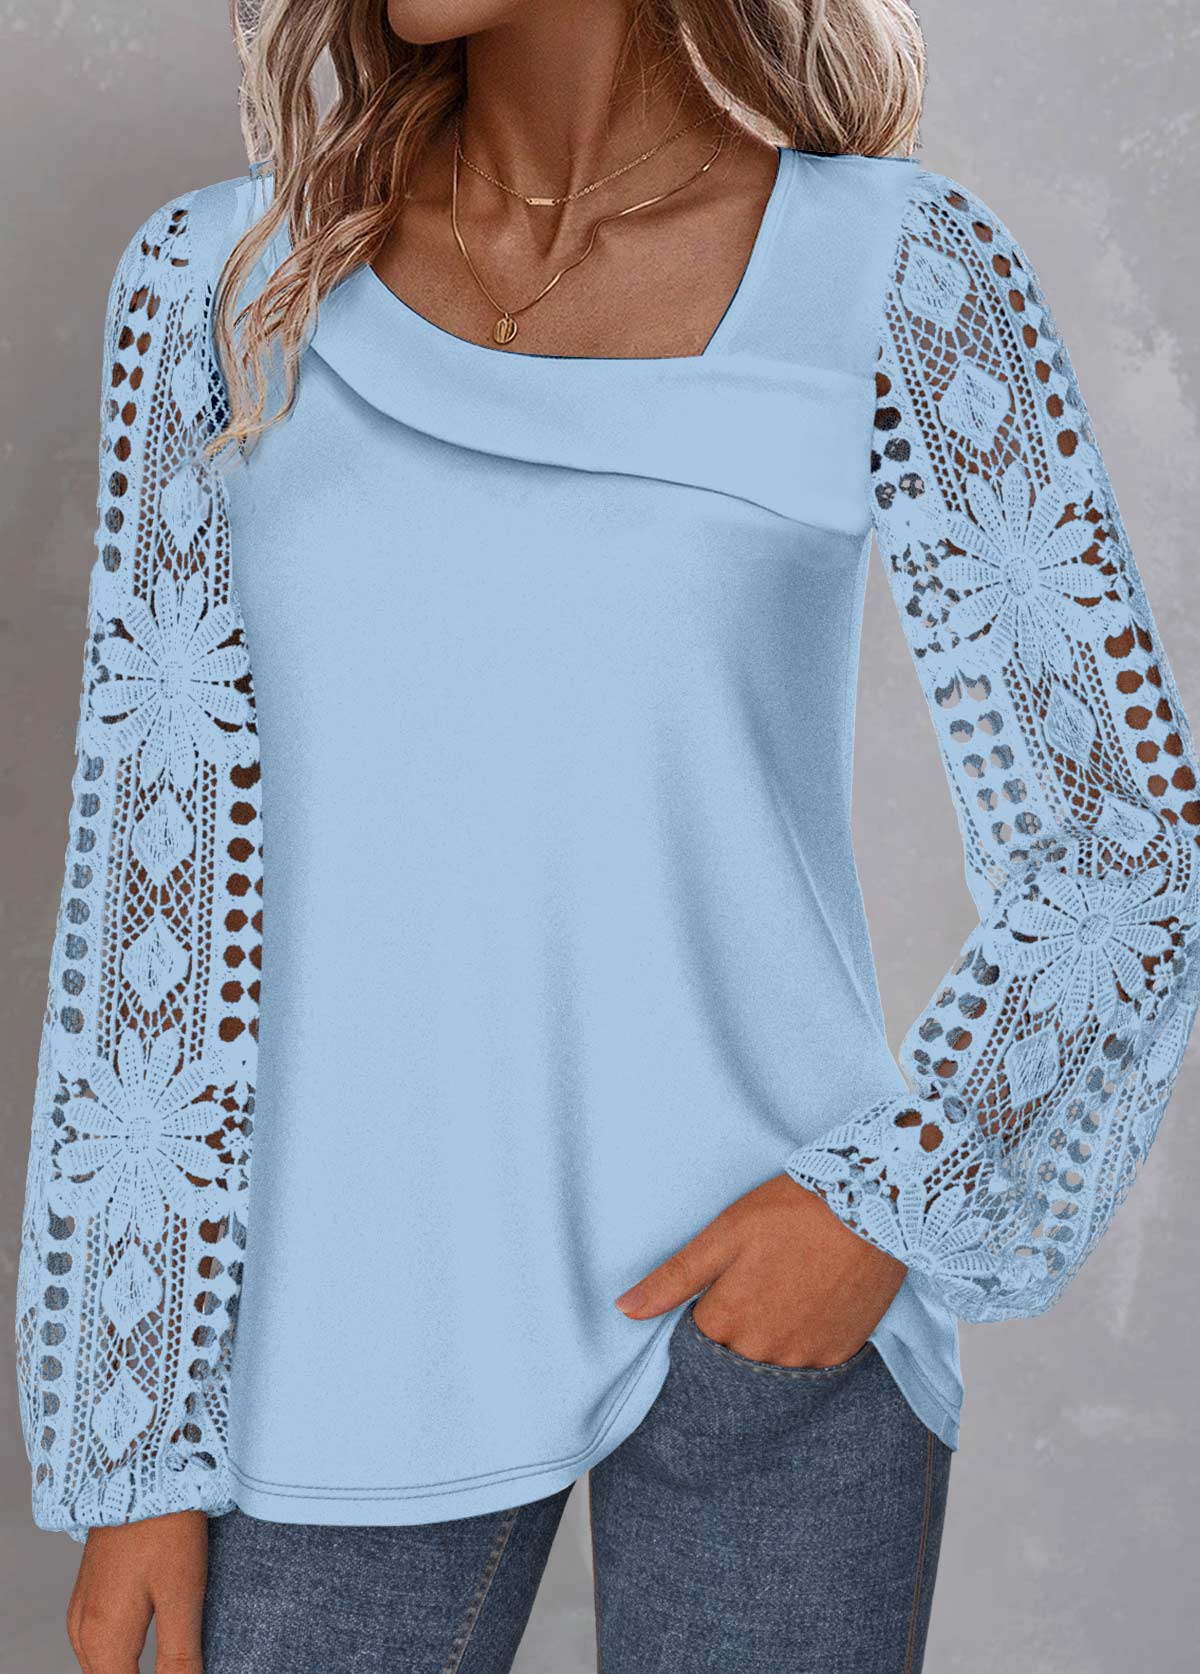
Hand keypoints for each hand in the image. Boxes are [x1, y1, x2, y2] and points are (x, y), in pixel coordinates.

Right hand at [67, 1509, 207, 1672]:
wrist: (138, 1467)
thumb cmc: (165, 1527)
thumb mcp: (182, 1595)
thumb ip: (179, 1657)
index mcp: (103, 1640)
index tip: (182, 1672)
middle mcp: (82, 1632)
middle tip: (183, 1666)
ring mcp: (81, 1611)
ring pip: (104, 1666)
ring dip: (132, 1671)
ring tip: (172, 1663)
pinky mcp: (90, 1593)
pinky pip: (101, 1642)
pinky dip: (123, 1655)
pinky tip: (149, 1647)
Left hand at [614, 1173, 907, 1366]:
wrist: (873, 1205)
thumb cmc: (793, 1211)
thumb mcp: (724, 1233)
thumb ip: (674, 1278)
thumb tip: (625, 1310)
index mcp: (729, 1321)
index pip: (693, 1344)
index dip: (700, 1316)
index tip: (714, 1290)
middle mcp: (765, 1351)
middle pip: (731, 1358)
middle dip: (731, 1332)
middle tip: (752, 1286)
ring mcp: (807, 1357)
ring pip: (769, 1366)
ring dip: (766, 1342)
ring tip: (780, 1294)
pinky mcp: (841, 1353)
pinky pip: (808, 1366)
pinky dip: (801, 1344)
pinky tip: (807, 1308)